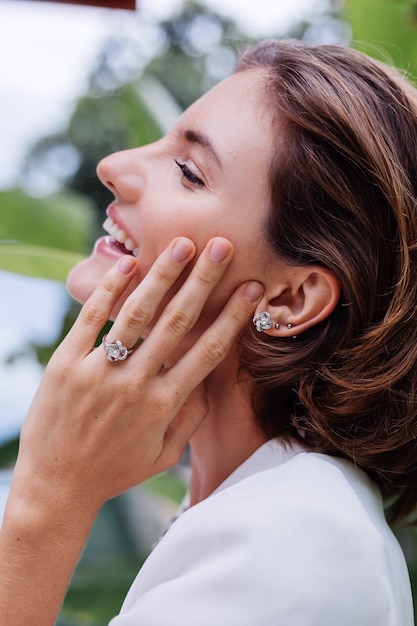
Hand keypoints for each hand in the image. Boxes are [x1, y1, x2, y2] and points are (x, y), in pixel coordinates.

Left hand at [14, 236, 263, 511]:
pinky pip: (90, 319)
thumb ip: (190, 417)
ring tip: (181, 245)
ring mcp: (97, 372)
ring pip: (136, 314)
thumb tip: (209, 379)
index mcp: (162, 405)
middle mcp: (133, 384)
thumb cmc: (114, 472)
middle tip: (221, 246)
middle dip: (203, 281)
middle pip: (176, 322)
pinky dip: (109, 289)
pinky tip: (128, 264)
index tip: (252, 289)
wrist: (55, 488)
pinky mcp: (65, 364)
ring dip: (162, 276)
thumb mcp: (164, 456)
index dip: (233, 317)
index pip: (207, 351)